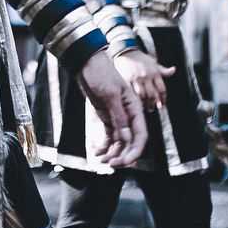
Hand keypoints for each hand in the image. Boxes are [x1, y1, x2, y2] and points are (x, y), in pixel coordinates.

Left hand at [77, 49, 147, 166]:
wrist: (86, 64)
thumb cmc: (101, 74)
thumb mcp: (110, 94)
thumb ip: (118, 116)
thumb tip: (126, 138)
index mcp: (134, 108)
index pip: (141, 134)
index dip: (136, 151)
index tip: (126, 162)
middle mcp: (128, 115)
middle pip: (130, 141)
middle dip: (122, 155)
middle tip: (110, 164)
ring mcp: (117, 117)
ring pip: (119, 142)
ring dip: (113, 153)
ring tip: (101, 160)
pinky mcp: (106, 118)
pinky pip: (109, 136)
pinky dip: (104, 146)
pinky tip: (97, 153)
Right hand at [113, 49, 174, 111]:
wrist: (127, 52)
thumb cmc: (142, 59)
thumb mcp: (154, 63)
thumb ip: (163, 70)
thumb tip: (174, 70)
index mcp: (155, 73)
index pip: (162, 89)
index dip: (163, 99)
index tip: (162, 105)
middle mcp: (147, 76)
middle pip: (152, 94)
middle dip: (154, 103)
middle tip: (153, 108)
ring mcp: (137, 78)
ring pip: (142, 95)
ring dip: (145, 103)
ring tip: (146, 108)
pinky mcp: (128, 80)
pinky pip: (132, 92)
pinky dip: (135, 99)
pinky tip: (137, 103)